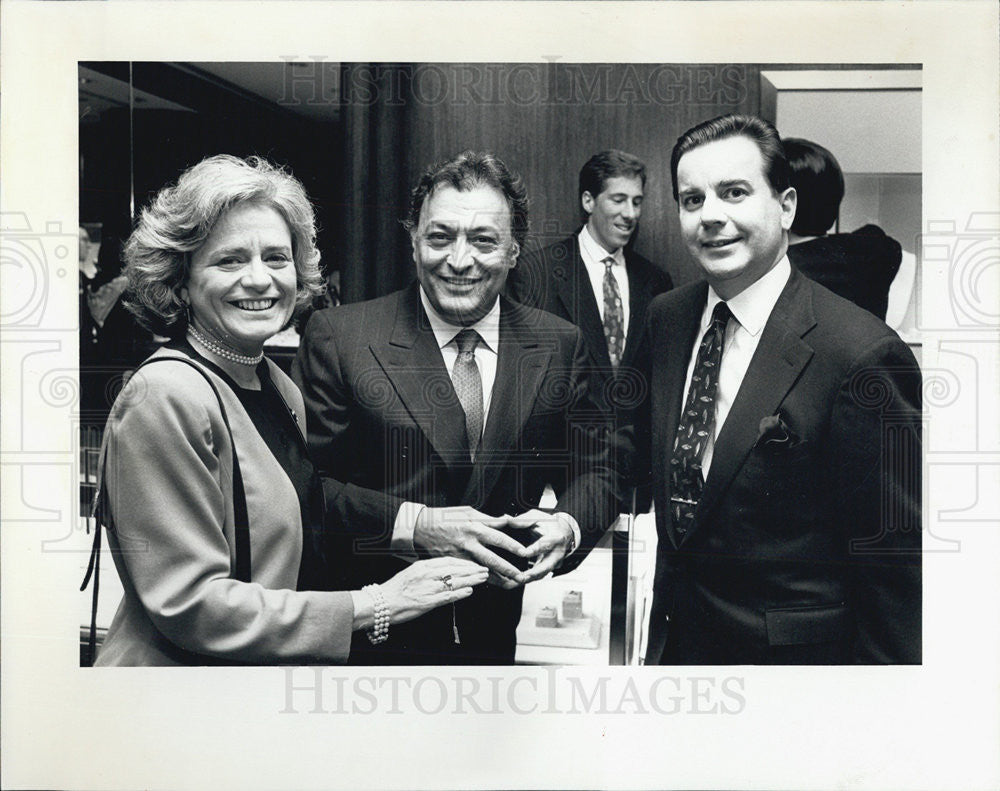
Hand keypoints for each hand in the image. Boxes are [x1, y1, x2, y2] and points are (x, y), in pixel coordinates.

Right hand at [379, 557, 488, 625]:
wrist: (380, 604)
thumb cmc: (394, 590)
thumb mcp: (410, 573)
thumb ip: (427, 571)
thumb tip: (443, 570)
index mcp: (422, 566)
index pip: (448, 561)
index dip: (463, 562)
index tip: (474, 563)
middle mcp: (426, 575)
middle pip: (454, 569)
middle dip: (472, 569)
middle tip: (484, 569)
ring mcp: (427, 588)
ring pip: (454, 581)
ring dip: (471, 580)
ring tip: (482, 578)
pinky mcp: (427, 602)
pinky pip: (447, 596)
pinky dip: (460, 593)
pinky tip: (470, 591)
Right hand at [413, 506, 530, 587]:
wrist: (421, 528)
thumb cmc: (446, 517)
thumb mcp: (468, 512)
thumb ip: (489, 519)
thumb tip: (508, 520)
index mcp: (474, 528)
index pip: (498, 538)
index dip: (512, 546)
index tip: (524, 552)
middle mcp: (468, 544)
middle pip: (492, 560)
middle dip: (508, 569)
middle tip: (521, 576)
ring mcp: (460, 556)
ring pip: (482, 571)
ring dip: (498, 579)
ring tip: (511, 584)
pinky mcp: (453, 564)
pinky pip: (470, 574)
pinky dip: (481, 580)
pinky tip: (491, 584)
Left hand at [506, 509, 574, 583]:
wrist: (563, 532)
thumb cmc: (549, 523)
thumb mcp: (538, 517)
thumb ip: (523, 520)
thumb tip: (507, 520)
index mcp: (555, 538)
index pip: (545, 545)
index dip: (534, 550)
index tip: (523, 553)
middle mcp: (556, 553)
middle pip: (546, 566)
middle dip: (533, 573)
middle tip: (520, 577)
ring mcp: (553, 563)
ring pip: (541, 575)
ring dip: (526, 580)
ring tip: (512, 582)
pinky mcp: (547, 569)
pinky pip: (536, 577)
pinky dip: (525, 580)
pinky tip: (512, 582)